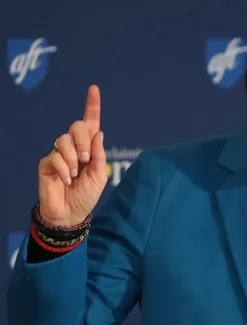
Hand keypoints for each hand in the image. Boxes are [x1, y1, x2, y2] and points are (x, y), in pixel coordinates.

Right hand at [37, 85, 107, 226]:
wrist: (70, 214)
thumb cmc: (86, 195)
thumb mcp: (99, 176)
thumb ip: (99, 155)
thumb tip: (98, 132)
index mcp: (90, 148)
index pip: (91, 123)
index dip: (92, 106)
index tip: (94, 88)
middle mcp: (74, 147)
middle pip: (77, 127)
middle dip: (83, 141)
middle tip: (86, 160)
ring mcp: (59, 154)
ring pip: (64, 140)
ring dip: (74, 158)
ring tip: (76, 173)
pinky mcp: (46, 163)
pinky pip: (55, 156)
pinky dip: (65, 168)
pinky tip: (67, 179)